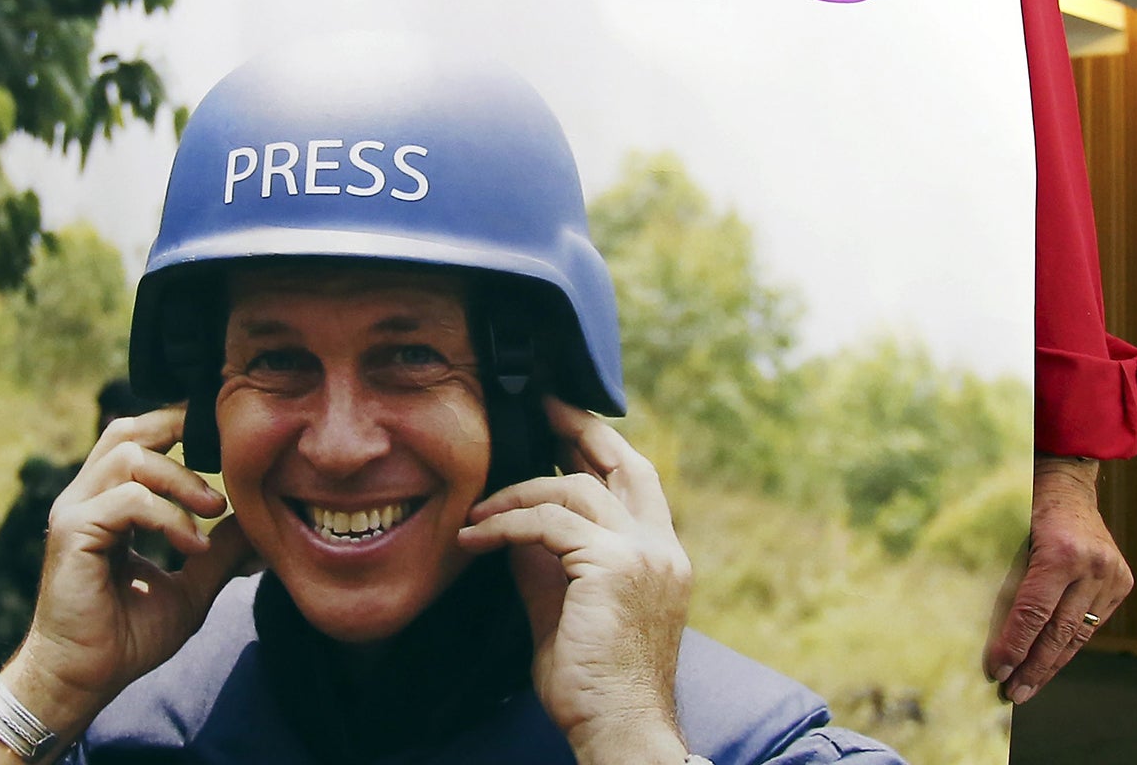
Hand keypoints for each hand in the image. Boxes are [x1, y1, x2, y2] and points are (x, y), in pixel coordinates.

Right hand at [3, 406, 255, 739]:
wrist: (84, 679)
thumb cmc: (127, 638)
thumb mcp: (190, 588)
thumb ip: (219, 553)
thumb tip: (258, 523)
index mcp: (108, 503)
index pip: (140, 440)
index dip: (179, 428)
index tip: (225, 439)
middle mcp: (86, 498)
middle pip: (127, 430)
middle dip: (178, 430)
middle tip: (225, 452)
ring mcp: (75, 510)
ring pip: (129, 456)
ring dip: (181, 478)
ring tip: (214, 511)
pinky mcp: (73, 531)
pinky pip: (126, 499)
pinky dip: (167, 515)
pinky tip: (191, 544)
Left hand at [459, 398, 691, 764]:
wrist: (618, 730)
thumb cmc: (592, 684)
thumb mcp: (566, 607)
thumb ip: (549, 562)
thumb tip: (515, 526)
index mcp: (661, 556)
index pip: (636, 480)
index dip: (600, 446)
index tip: (562, 424)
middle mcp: (661, 548)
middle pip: (624, 462)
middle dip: (579, 427)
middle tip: (540, 407)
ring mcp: (642, 554)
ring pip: (572, 489)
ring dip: (517, 493)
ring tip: (477, 513)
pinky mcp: (612, 566)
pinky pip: (547, 524)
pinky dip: (505, 523)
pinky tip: (475, 538)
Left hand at [983, 456, 1132, 703]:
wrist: (1069, 486)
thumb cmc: (1026, 507)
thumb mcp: (1011, 536)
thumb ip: (1008, 579)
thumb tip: (991, 633)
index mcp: (1061, 552)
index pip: (1032, 612)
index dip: (1013, 645)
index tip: (995, 671)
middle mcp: (1092, 566)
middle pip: (1058, 631)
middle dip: (1033, 666)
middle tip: (1012, 693)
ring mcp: (1112, 576)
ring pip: (1079, 634)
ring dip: (1052, 664)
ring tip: (1028, 687)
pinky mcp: (1122, 583)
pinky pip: (1092, 624)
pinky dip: (1070, 645)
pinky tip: (1051, 663)